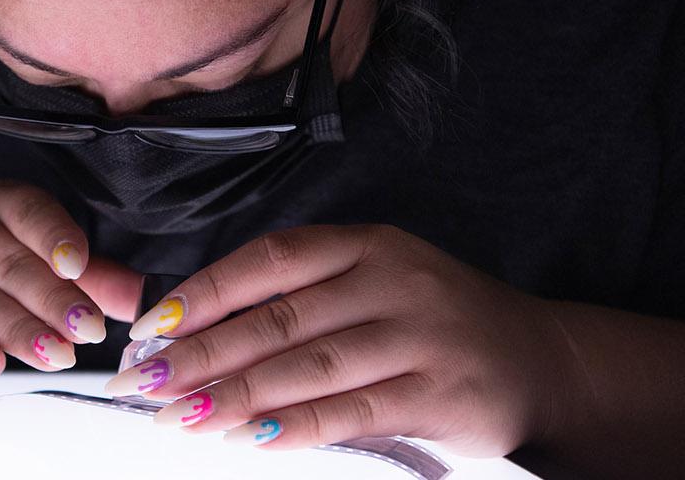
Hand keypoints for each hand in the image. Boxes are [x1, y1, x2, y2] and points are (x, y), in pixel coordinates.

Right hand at [0, 180, 139, 375]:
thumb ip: (94, 277)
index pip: (30, 214)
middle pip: (13, 266)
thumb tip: (148, 299)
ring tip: (58, 356)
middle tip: (89, 330)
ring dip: (22, 331)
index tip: (77, 265)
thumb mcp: (37, 255)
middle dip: (54, 301)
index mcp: (4, 204)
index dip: (54, 237)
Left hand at [103, 224, 570, 455]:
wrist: (541, 362)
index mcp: (367, 245)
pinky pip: (351, 410)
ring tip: (180, 417)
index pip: (269, 260)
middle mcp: (392, 281)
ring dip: (235, 395)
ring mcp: (419, 335)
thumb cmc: (433, 324)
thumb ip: (303, 303)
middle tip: (144, 385)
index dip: (204, 293)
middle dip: (201, 355)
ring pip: (307, 366)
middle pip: (278, 318)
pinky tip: (249, 438)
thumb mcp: (376, 287)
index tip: (152, 329)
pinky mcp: (438, 391)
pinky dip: (296, 426)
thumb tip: (197, 341)